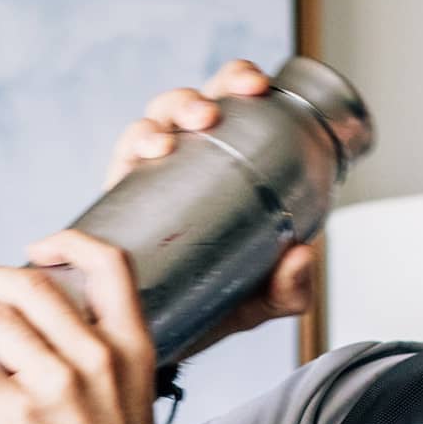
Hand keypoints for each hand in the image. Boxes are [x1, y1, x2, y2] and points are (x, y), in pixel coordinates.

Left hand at [0, 230, 172, 423]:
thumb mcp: (134, 403)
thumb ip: (109, 368)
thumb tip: (64, 347)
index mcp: (133, 348)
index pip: (109, 262)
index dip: (65, 242)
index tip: (36, 251)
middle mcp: (98, 357)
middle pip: (28, 283)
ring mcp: (58, 387)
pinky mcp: (20, 420)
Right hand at [103, 58, 319, 356]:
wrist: (163, 342)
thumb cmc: (215, 308)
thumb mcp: (260, 301)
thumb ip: (289, 287)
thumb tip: (302, 255)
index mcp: (226, 165)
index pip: (232, 105)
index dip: (239, 81)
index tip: (255, 87)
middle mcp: (186, 162)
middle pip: (188, 105)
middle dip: (197, 96)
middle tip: (209, 116)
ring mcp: (151, 178)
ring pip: (152, 122)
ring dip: (162, 118)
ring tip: (170, 140)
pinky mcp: (119, 200)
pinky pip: (120, 159)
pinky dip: (131, 147)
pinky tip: (144, 155)